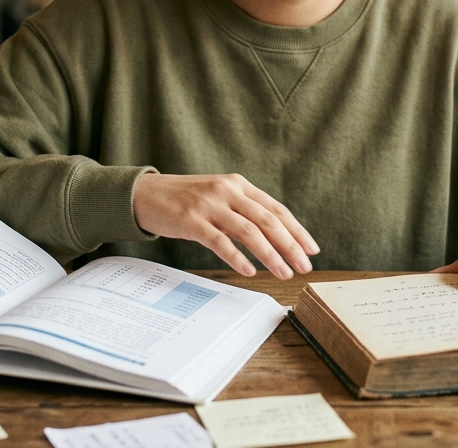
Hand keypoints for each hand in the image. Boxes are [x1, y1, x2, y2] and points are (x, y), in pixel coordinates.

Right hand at [131, 172, 318, 278]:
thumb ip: (243, 210)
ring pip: (249, 232)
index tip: (311, 249)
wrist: (145, 194)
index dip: (297, 230)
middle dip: (291, 246)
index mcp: (238, 185)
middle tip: (304, 266)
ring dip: (271, 255)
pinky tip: (250, 271)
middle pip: (268, 221)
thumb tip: (274, 235)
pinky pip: (221, 242)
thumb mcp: (218, 196)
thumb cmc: (185, 199)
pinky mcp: (192, 221)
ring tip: (284, 273)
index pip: (276, 209)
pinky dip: (238, 258)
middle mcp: (227, 191)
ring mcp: (210, 205)